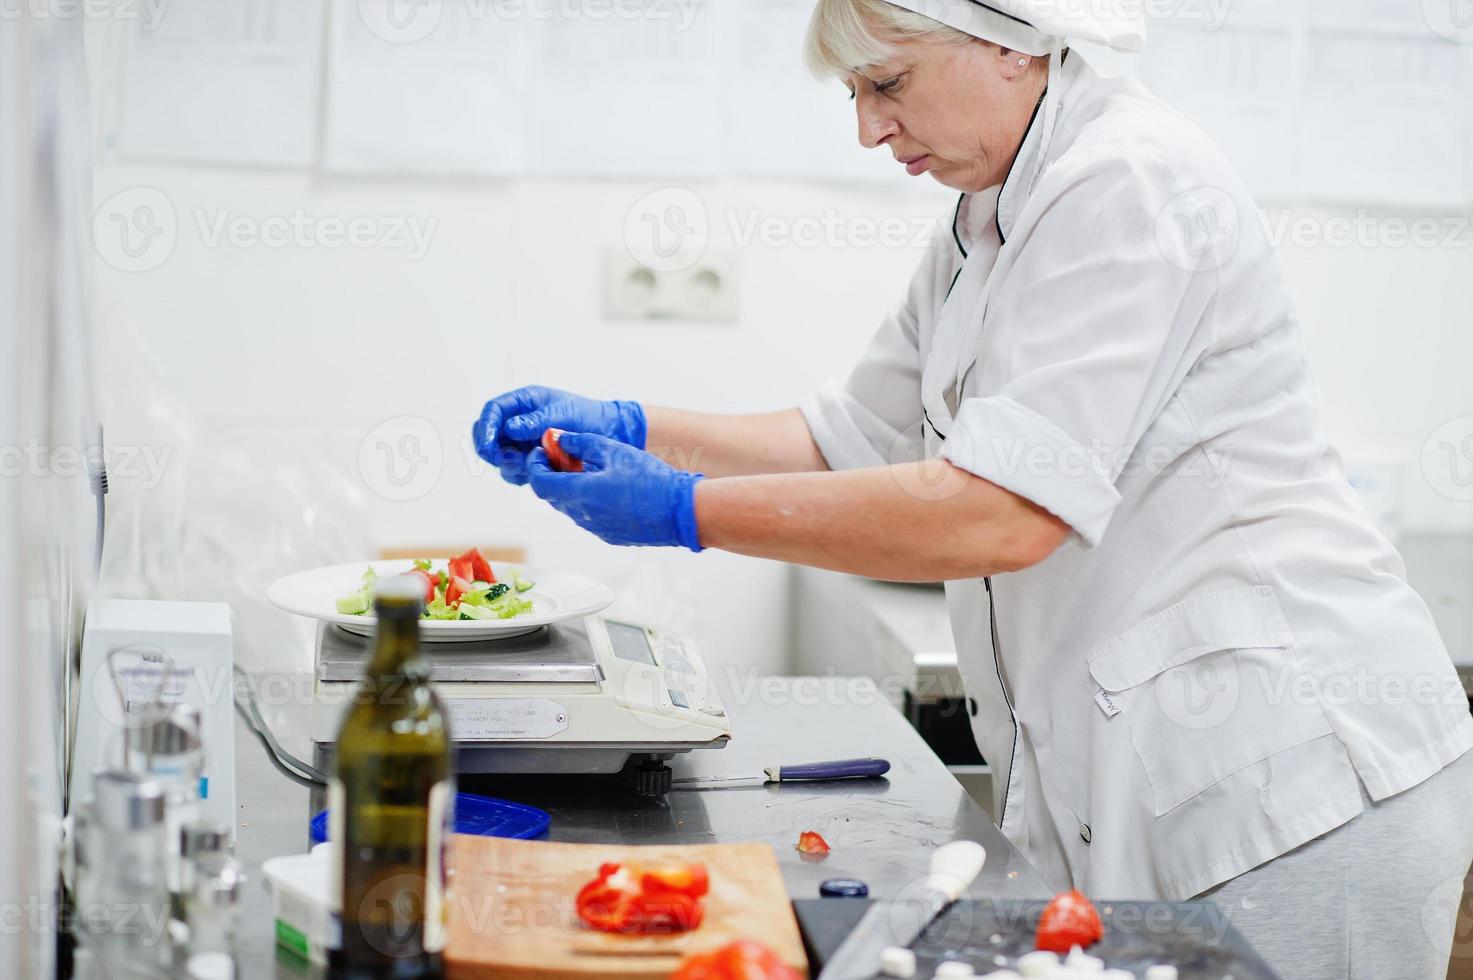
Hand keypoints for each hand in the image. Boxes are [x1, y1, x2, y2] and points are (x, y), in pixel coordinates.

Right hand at [473, 386, 646, 484]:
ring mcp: (522, 442)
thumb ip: (536, 420)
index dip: (486, 427)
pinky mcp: (530, 459)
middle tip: (509, 459)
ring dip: (510, 464)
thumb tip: (510, 428)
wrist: (607, 433)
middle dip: (493, 450)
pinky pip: (514, 470)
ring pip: (500, 456)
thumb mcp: (563, 413)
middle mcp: (518, 422)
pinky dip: (521, 474)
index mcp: (523, 402)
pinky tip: (539, 470)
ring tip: (534, 462)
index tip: (488, 445)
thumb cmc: (587, 415)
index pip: (493, 411)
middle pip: (489, 435)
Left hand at [527, 432, 703, 550]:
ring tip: (589, 469)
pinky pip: (589, 516)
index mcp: (579, 493)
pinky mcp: (609, 535)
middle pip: (552, 495)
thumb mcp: (613, 451)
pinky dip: (588, 500)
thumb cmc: (650, 479)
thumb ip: (580, 443)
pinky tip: (608, 487)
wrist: (681, 511)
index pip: (539, 482)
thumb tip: (558, 438)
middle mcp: (582, 515)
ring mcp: (595, 528)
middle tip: (564, 455)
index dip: (535, 465)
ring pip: (570, 506)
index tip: (543, 451)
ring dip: (570, 488)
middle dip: (552, 474)